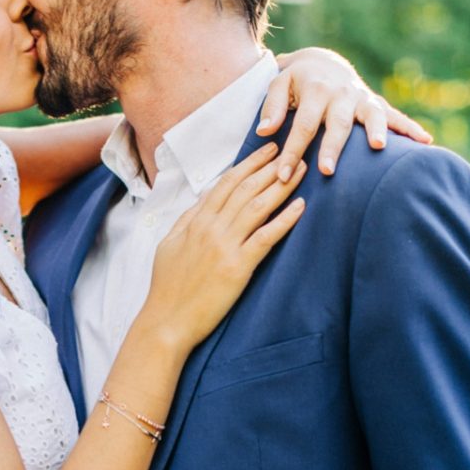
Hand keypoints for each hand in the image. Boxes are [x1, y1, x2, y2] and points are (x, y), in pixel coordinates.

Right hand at [140, 144, 305, 353]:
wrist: (166, 320)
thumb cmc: (167, 287)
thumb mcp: (168, 246)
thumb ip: (187, 222)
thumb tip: (202, 203)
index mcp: (194, 222)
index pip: (224, 184)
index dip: (248, 164)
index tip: (267, 150)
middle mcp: (209, 229)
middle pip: (245, 189)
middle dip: (271, 166)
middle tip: (294, 149)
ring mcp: (224, 246)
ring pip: (257, 206)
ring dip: (282, 185)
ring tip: (302, 170)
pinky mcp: (237, 267)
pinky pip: (265, 237)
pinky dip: (284, 220)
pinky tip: (300, 207)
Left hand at [262, 49, 433, 179]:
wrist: (323, 62)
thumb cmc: (296, 81)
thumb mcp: (278, 85)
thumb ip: (272, 107)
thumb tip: (264, 131)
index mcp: (316, 90)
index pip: (303, 125)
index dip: (293, 151)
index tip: (283, 176)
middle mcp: (342, 94)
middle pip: (337, 124)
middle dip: (332, 147)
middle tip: (326, 170)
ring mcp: (362, 98)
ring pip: (372, 115)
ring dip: (377, 130)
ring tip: (379, 147)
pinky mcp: (376, 103)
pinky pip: (396, 115)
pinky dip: (411, 127)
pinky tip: (426, 140)